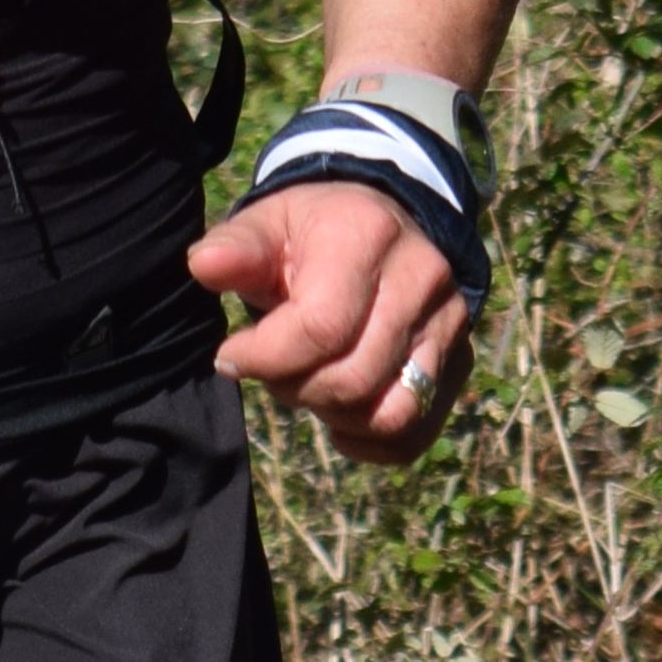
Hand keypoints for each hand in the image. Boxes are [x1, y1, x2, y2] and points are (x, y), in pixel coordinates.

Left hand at [187, 175, 470, 463]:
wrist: (384, 220)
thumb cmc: (313, 230)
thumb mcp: (269, 224)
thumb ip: (237, 249)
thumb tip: (204, 265)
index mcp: (367, 237)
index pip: (321, 328)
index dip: (264, 358)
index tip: (230, 356)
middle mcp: (422, 279)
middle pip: (353, 378)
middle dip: (295, 388)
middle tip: (272, 370)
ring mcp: (449, 325)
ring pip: (390, 413)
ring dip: (334, 416)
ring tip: (309, 385)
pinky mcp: (458, 361)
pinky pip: (415, 432)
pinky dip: (369, 441)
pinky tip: (340, 415)